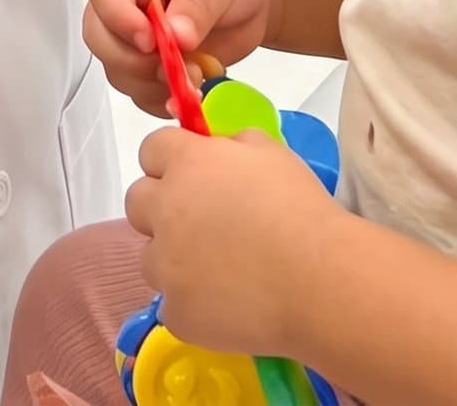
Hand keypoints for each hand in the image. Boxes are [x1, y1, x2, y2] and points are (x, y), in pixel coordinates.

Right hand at [84, 0, 278, 114]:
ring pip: (118, 71)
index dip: (117, 17)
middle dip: (133, 60)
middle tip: (172, 67)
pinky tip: (193, 89)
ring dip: (153, 84)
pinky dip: (165, 100)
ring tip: (196, 75)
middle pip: (99, 36)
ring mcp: (136, 37)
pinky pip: (142, 93)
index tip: (149, 40)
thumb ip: (197, 3)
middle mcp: (125, 1)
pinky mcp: (153, 67)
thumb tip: (177, 36)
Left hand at [127, 126, 336, 360]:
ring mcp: (166, 265)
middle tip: (200, 224)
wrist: (319, 282)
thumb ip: (234, 144)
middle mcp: (165, 210)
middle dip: (161, 208)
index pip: (151, 149)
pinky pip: (172, 306)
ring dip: (174, 261)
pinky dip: (193, 305)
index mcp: (186, 164)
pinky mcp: (177, 312)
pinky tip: (227, 306)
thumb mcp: (271, 152)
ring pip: (150, 258)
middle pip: (137, 201)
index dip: (172, 161)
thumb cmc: (300, 210)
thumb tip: (220, 150)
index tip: (194, 176)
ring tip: (219, 273)